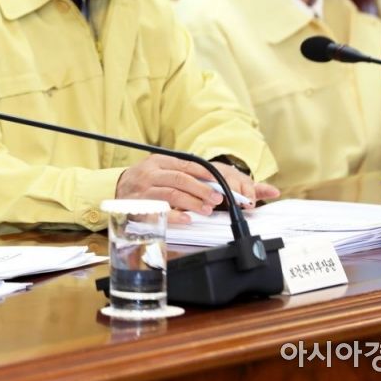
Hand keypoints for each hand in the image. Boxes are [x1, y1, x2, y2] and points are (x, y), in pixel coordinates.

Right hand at [116, 154, 279, 223]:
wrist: (116, 190)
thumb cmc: (152, 184)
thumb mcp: (173, 174)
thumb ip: (206, 180)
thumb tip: (264, 188)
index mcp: (164, 160)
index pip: (193, 166)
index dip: (213, 178)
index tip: (231, 190)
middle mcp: (154, 170)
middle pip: (183, 177)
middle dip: (204, 189)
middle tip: (220, 201)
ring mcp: (144, 187)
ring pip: (172, 192)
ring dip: (192, 202)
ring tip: (206, 210)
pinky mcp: (137, 204)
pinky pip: (157, 209)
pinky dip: (174, 215)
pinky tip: (187, 219)